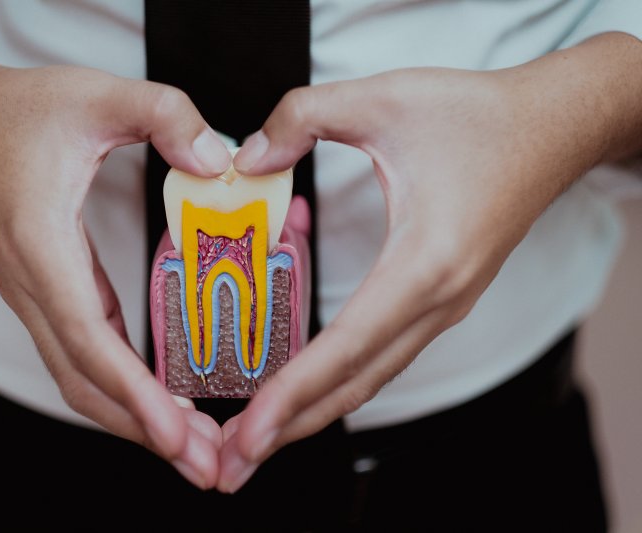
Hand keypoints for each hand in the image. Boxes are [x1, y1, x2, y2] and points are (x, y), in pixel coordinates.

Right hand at [0, 6, 232, 488]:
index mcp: (41, 246)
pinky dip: (123, 387)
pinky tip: (160, 402)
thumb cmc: (15, 111)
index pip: (86, 338)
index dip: (132, 392)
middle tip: (207, 466)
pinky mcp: (49, 292)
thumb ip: (163, 115)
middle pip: (85, 380)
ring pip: (81, 377)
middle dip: (144, 431)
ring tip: (193, 450)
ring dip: (134, 419)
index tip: (174, 435)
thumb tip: (220, 164)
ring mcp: (36, 295)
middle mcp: (33, 286)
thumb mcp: (96, 94)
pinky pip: (84, 354)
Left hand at [218, 33, 641, 491]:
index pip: (347, 346)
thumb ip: (304, 116)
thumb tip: (246, 159)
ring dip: (314, 412)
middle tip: (233, 464)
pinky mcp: (440, 301)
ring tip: (259, 440)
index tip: (249, 431)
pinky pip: (384, 356)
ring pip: (371, 377)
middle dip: (291, 427)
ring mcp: (444, 307)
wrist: (553, 129)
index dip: (293, 394)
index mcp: (425, 263)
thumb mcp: (384, 97)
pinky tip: (307, 392)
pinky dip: (340, 383)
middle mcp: (438, 300)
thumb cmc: (478, 116)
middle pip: (356, 383)